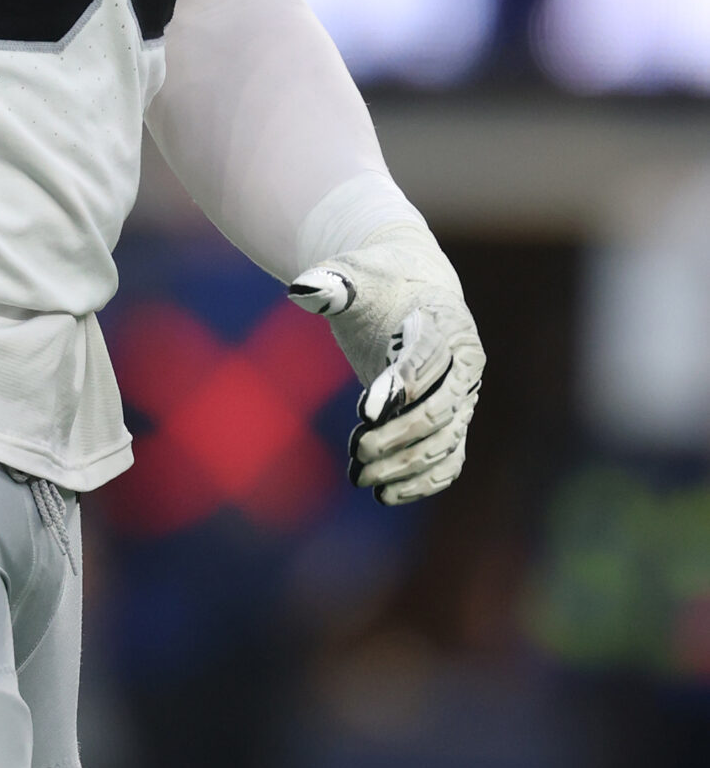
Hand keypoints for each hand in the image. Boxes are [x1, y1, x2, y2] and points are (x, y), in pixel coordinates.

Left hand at [289, 223, 483, 505]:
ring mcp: (462, 395)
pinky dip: (423, 481)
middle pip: (441, 409)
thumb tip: (302, 289)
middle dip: (399, 435)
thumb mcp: (353, 274)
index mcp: (446, 321)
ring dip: (405, 465)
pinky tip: (386, 494)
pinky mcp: (452, 419)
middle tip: (356, 451)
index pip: (429, 357)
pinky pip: (449, 458)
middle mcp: (464, 363)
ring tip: (361, 478)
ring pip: (445, 441)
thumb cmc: (377, 282)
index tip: (365, 412)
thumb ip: (333, 283)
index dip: (401, 384)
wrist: (405, 290)